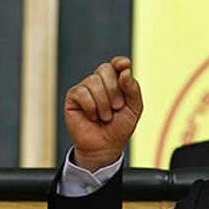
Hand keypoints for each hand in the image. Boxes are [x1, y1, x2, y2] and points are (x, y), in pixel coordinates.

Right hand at [64, 56, 142, 171]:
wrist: (105, 146)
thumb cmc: (120, 127)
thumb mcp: (134, 109)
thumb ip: (133, 89)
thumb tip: (125, 71)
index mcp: (115, 82)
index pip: (116, 64)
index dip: (119, 62)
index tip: (124, 65)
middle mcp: (99, 82)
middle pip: (105, 69)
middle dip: (115, 90)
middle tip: (117, 107)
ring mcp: (85, 88)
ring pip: (93, 81)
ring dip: (104, 103)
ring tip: (105, 116)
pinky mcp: (73, 97)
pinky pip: (83, 93)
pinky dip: (91, 108)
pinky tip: (93, 117)